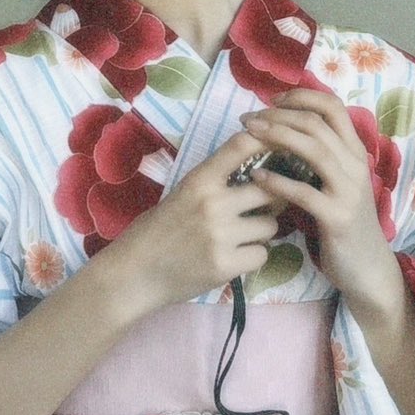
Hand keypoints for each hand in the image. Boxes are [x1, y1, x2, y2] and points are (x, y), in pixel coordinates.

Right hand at [100, 128, 280, 310]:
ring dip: (261, 232)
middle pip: (268, 190)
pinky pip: (262, 254)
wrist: (135, 273)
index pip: (240, 146)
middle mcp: (212, 203)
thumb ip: (215, 183)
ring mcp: (220, 235)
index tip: (279, 145)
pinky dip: (252, 257)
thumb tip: (259, 172)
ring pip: (270, 226)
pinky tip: (234, 258)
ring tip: (240, 238)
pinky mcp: (226, 265)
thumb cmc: (157, 231)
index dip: (267, 140)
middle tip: (262, 208)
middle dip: (272, 200)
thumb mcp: (182, 194)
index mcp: (199, 180)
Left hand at [237, 89, 398, 311]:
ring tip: (249, 135)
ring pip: (314, 149)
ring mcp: (349, 190)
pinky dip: (278, 181)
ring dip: (278, 136)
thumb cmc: (343, 222)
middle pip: (317, 123)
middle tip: (247, 118)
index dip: (301, 97)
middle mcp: (355, 165)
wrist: (367, 267)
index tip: (271, 101)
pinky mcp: (338, 217)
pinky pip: (305, 193)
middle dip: (279, 115)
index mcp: (355, 152)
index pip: (333, 107)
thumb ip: (320, 157)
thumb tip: (284, 130)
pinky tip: (257, 177)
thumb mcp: (336, 183)